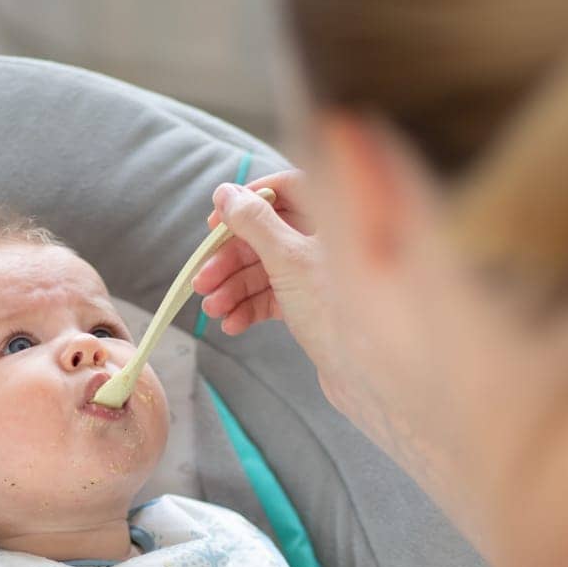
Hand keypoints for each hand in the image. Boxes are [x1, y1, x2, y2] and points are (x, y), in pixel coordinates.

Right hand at [193, 172, 341, 401]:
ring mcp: (319, 274)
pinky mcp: (311, 305)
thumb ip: (255, 223)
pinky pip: (273, 297)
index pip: (285, 189)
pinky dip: (250, 308)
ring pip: (265, 269)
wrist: (365, 377)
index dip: (247, 204)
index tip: (216, 225)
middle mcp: (328, 241)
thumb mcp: (290, 259)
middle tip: (202, 280)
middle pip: (267, 234)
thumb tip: (225, 193)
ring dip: (233, 288)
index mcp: (334, 216)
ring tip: (212, 310)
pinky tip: (233, 325)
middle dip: (231, 259)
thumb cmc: (338, 313)